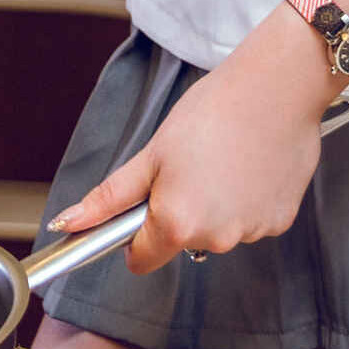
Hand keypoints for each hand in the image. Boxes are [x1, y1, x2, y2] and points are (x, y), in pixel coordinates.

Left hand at [51, 12, 335, 273]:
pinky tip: (249, 168)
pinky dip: (246, 202)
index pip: (141, 260)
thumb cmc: (213, 112)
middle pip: (181, 243)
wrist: (278, 88)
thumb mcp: (153, 153)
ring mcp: (251, 233)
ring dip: (215, 207)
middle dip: (179, 213)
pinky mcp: (279, 223)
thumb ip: (111, 197)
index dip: (135, 235)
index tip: (144, 206)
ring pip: (216, 232)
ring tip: (224, 162)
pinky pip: (249, 222)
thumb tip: (68, 223)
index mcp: (176, 223)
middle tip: (189, 167)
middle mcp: (216, 239)